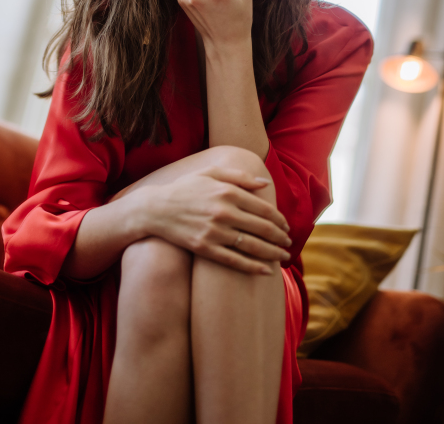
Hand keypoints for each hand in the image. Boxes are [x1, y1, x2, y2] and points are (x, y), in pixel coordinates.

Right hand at [143, 166, 291, 274]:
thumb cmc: (185, 188)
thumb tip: (265, 183)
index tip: (286, 226)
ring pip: (252, 246)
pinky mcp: (205, 248)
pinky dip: (253, 267)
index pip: (263, 208)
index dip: (279, 219)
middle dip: (280, 237)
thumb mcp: (211, 174)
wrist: (155, 209)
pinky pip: (235, 261)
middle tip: (289, 243)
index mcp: (227, 191)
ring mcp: (214, 231)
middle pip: (262, 228)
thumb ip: (240, 176)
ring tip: (284, 257)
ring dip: (273, 253)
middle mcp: (223, 212)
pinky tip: (266, 270)